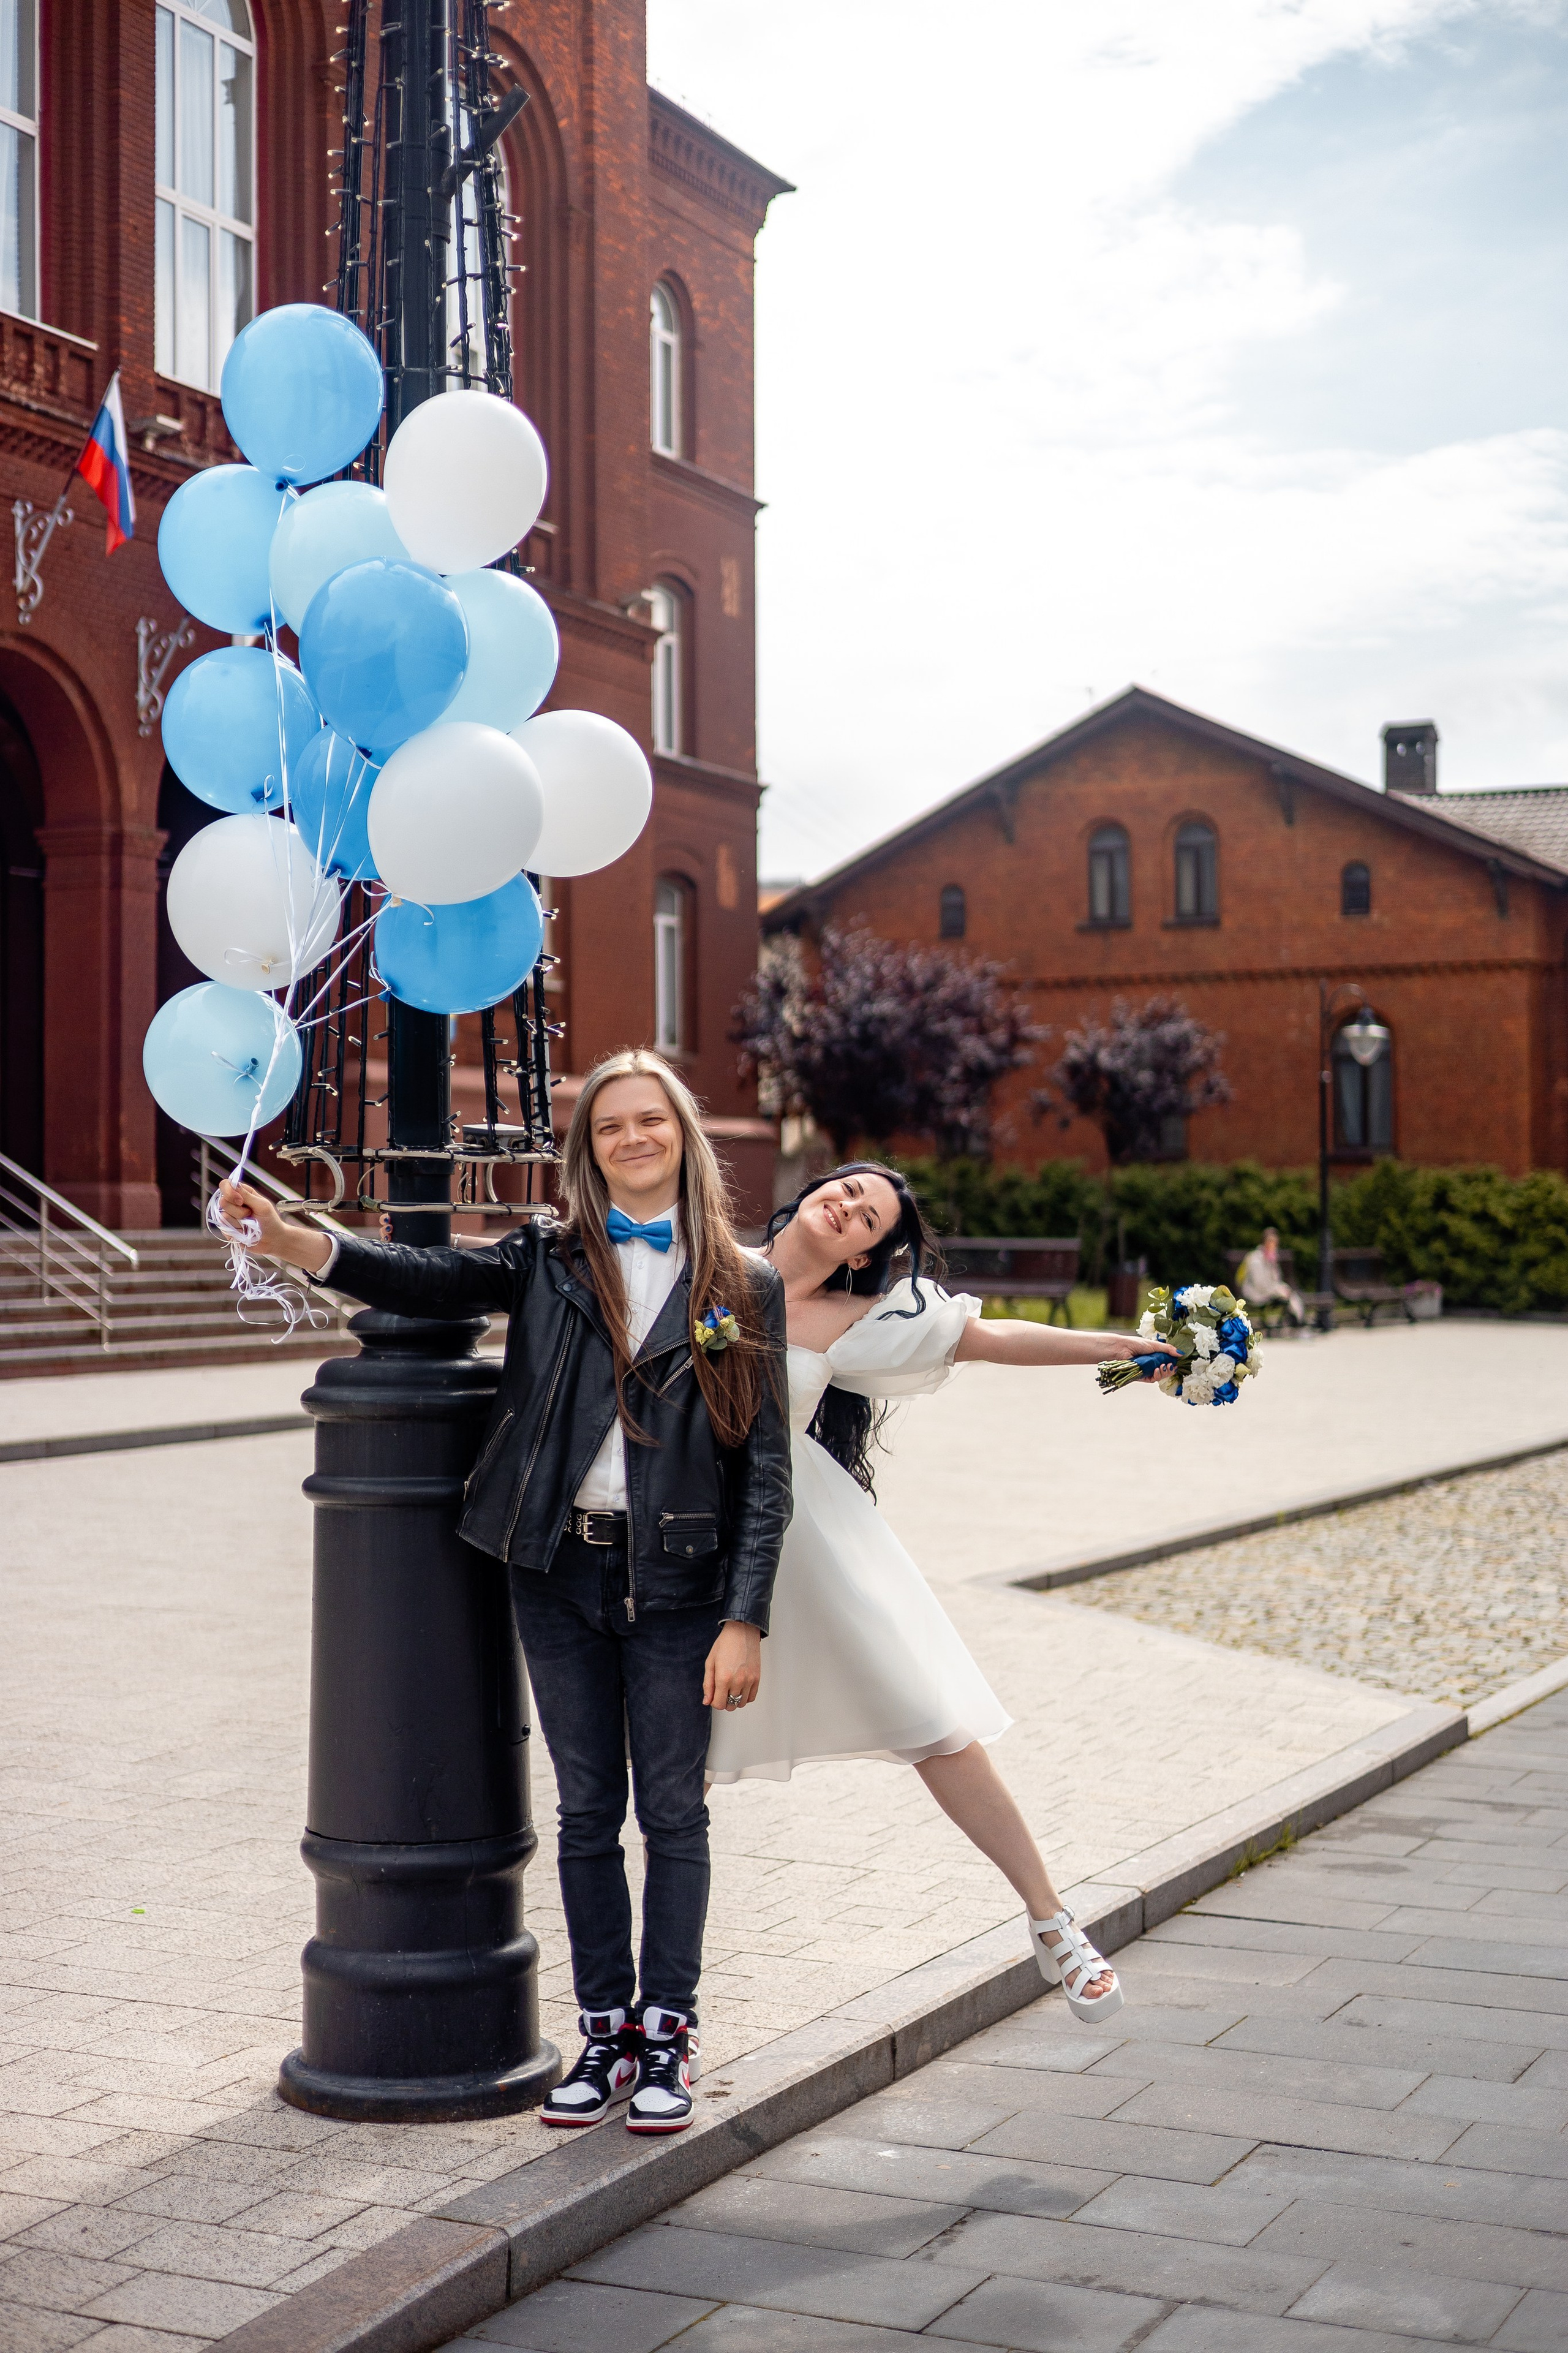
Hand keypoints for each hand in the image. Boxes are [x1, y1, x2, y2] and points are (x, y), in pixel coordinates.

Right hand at [216, 1179, 331, 1275]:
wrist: (276, 1241)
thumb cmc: (273, 1222)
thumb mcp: (263, 1207)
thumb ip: (248, 1196)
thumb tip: (234, 1187)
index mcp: (242, 1195)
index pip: (226, 1185)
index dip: (229, 1191)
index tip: (241, 1200)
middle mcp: (234, 1205)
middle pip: (223, 1202)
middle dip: (239, 1210)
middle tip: (252, 1216)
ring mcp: (231, 1219)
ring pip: (223, 1217)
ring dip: (239, 1223)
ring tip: (252, 1226)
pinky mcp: (230, 1232)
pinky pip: (224, 1231)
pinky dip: (237, 1234)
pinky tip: (247, 1235)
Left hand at [704, 1620, 760, 1712]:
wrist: (741, 1632)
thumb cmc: (725, 1644)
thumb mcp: (710, 1663)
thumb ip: (708, 1684)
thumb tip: (707, 1701)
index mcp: (723, 1678)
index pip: (719, 1704)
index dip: (714, 1702)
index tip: (714, 1695)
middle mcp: (737, 1681)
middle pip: (730, 1706)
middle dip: (724, 1701)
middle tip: (722, 1691)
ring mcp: (749, 1680)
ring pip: (741, 1703)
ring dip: (735, 1700)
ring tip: (731, 1689)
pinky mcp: (757, 1678)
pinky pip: (751, 1697)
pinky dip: (745, 1697)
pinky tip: (740, 1688)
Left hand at [1102, 1333, 1179, 1375]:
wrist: (1122, 1349)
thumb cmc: (1135, 1344)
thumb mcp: (1154, 1345)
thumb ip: (1168, 1349)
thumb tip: (1181, 1353)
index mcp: (1154, 1356)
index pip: (1167, 1362)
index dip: (1172, 1363)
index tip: (1176, 1362)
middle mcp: (1151, 1364)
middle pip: (1164, 1371)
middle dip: (1169, 1370)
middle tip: (1171, 1366)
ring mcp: (1146, 1371)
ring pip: (1159, 1376)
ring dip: (1164, 1373)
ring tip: (1163, 1367)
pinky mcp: (1141, 1377)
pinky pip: (1152, 1379)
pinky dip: (1156, 1376)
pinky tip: (1157, 1370)